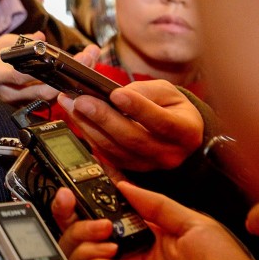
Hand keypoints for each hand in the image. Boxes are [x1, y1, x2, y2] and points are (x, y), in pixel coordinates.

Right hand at [0, 32, 99, 104]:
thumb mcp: (2, 44)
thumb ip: (21, 40)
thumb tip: (40, 38)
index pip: (17, 75)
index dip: (37, 68)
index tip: (55, 59)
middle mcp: (7, 93)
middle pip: (42, 90)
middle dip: (67, 74)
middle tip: (86, 57)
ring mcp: (20, 104)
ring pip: (51, 96)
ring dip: (73, 79)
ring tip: (90, 59)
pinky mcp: (31, 107)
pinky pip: (53, 99)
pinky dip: (69, 85)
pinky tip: (82, 71)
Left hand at [58, 79, 203, 171]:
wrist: (178, 131)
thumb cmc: (173, 108)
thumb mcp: (168, 92)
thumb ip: (145, 91)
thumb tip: (114, 94)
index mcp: (186, 132)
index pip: (161, 122)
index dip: (138, 108)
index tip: (115, 93)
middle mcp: (169, 153)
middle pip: (132, 138)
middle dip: (103, 117)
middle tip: (81, 100)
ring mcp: (149, 164)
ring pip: (114, 148)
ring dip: (89, 125)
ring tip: (72, 104)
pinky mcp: (130, 167)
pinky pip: (106, 153)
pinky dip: (89, 135)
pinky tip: (77, 117)